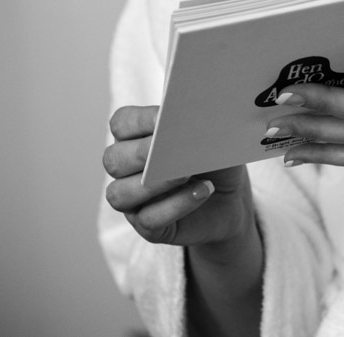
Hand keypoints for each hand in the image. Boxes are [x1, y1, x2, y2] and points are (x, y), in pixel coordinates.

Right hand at [103, 105, 255, 246]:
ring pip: (120, 194)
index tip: (164, 117)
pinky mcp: (147, 227)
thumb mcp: (212, 139)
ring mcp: (133, 201)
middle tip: (170, 149)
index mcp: (136, 138)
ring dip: (153, 184)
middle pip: (113, 159)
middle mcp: (126, 169)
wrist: (230, 199)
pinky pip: (148, 219)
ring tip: (186, 174)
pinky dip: (176, 205)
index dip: (139, 120)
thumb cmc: (214, 161)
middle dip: (141, 153)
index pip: (121, 124)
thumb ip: (198, 126)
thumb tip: (192, 117)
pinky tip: (202, 191)